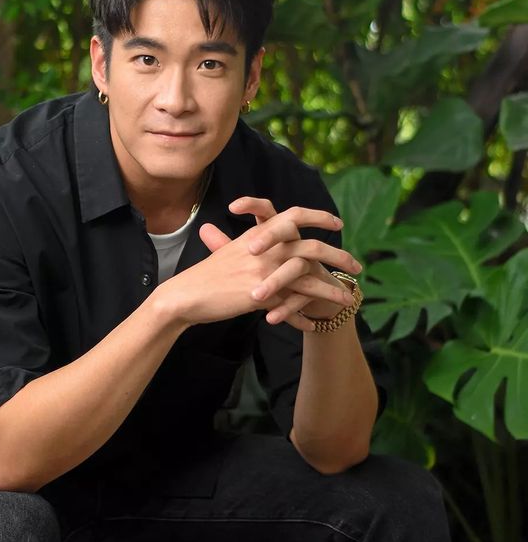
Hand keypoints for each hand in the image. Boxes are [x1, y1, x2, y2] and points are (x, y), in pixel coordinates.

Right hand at [158, 199, 358, 330]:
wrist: (186, 295)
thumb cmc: (204, 275)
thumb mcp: (226, 252)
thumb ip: (248, 244)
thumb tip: (257, 237)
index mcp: (257, 236)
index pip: (293, 215)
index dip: (318, 216)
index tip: (337, 223)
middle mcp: (264, 251)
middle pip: (310, 247)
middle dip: (338, 256)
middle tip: (356, 266)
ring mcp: (263, 273)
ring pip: (307, 279)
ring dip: (331, 290)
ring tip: (348, 300)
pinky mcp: (260, 297)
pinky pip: (291, 306)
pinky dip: (304, 318)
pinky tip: (314, 325)